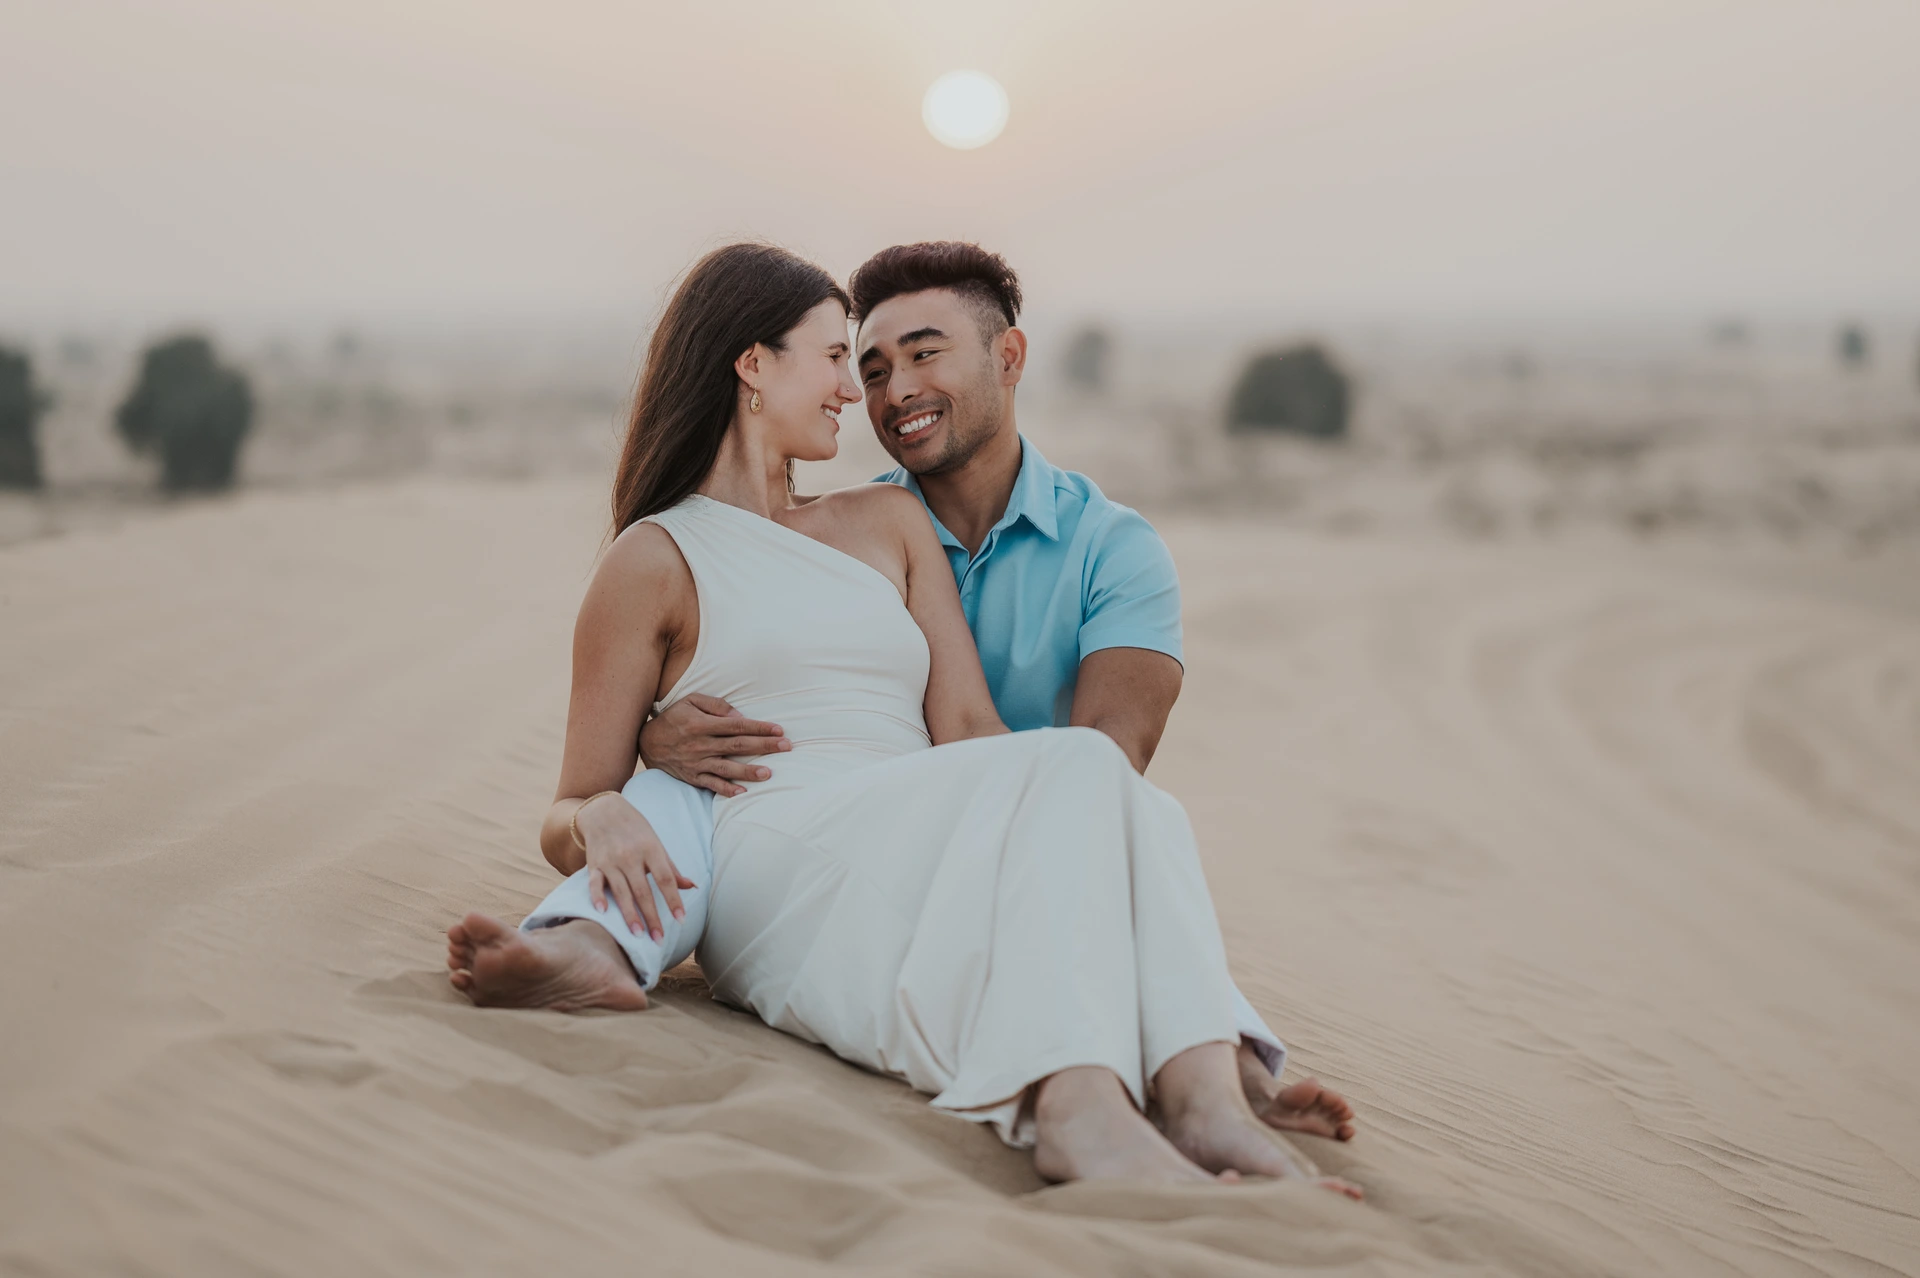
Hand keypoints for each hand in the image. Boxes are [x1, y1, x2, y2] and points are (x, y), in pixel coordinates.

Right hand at [574, 793, 696, 941]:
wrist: (604, 811)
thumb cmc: (636, 830)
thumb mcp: (656, 844)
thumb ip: (671, 868)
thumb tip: (692, 886)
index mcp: (651, 850)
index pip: (665, 879)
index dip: (674, 899)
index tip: (680, 919)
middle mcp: (630, 856)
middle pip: (643, 891)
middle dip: (651, 916)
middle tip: (658, 939)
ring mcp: (611, 861)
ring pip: (621, 892)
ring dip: (629, 915)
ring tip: (637, 935)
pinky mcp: (594, 865)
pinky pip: (594, 883)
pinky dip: (597, 897)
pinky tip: (602, 913)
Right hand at [637, 693, 789, 796]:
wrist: (646, 742)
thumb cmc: (674, 718)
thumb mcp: (690, 701)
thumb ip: (716, 706)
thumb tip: (739, 717)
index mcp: (701, 724)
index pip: (736, 725)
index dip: (759, 728)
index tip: (779, 730)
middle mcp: (700, 744)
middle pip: (737, 746)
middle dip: (763, 746)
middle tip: (786, 747)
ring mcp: (696, 763)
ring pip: (726, 768)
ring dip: (748, 771)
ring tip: (768, 773)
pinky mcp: (692, 777)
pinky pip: (711, 785)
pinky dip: (726, 789)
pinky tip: (743, 792)